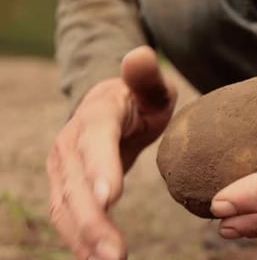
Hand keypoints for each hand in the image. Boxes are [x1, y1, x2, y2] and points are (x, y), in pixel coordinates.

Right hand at [46, 46, 175, 258]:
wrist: (113, 109)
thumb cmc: (140, 100)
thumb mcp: (151, 87)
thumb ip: (147, 77)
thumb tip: (139, 56)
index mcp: (97, 116)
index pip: (96, 142)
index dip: (101, 168)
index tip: (110, 199)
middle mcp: (72, 143)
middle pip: (77, 184)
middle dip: (93, 221)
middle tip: (114, 254)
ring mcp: (64, 168)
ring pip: (67, 206)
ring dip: (84, 238)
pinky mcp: (66, 186)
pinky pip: (68, 215)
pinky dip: (78, 239)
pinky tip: (94, 259)